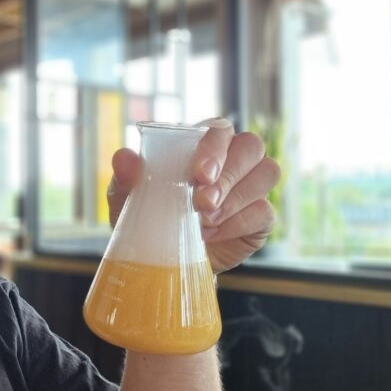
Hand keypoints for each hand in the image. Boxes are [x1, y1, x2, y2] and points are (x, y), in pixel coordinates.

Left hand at [106, 118, 280, 273]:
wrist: (162, 261)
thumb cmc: (147, 218)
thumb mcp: (128, 199)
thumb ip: (125, 177)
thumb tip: (123, 157)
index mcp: (202, 144)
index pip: (220, 129)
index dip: (215, 147)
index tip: (200, 173)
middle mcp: (233, 159)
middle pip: (251, 146)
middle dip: (228, 174)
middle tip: (202, 202)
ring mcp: (251, 187)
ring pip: (266, 174)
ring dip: (235, 199)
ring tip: (204, 220)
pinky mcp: (261, 217)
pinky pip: (264, 211)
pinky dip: (238, 224)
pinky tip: (213, 234)